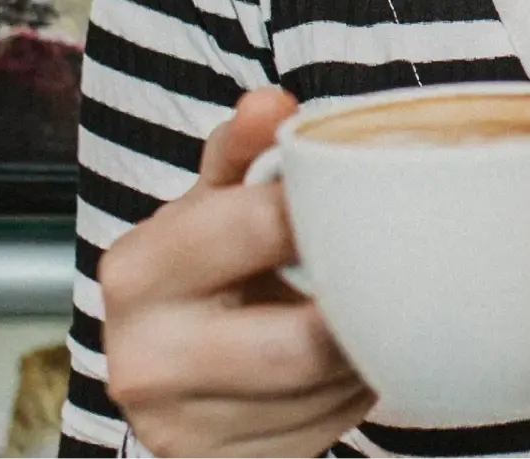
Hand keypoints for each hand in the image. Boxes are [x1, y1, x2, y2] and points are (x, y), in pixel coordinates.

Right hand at [99, 90, 375, 458]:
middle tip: (392, 273)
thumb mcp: (208, 206)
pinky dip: (352, 394)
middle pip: (299, 340)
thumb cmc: (204, 275)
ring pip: (322, 391)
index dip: (325, 211)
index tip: (365, 198)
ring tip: (370, 314)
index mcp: (137, 270)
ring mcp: (182, 428)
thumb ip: (239, 153)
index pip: (252, 228)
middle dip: (359, 306)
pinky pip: (322, 432)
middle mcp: (145, 357)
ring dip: (366, 351)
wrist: (168, 380)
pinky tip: (349, 363)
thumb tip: (271, 103)